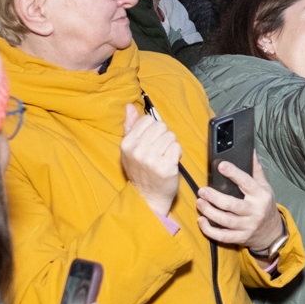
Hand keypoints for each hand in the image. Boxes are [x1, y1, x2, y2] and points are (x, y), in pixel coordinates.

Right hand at [122, 103, 181, 220]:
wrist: (147, 197)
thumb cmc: (140, 171)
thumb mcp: (129, 149)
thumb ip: (130, 126)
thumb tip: (129, 106)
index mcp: (127, 143)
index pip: (147, 120)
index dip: (153, 130)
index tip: (151, 143)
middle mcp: (138, 150)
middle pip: (161, 126)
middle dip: (164, 137)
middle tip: (160, 151)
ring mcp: (152, 159)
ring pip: (171, 136)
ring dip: (171, 146)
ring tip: (165, 157)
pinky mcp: (166, 167)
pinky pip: (177, 147)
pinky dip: (177, 154)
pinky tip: (171, 162)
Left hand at [196, 156, 284, 252]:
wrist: (272, 233)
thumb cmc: (265, 206)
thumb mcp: (265, 187)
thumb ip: (255, 170)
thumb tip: (250, 151)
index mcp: (260, 195)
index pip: (246, 182)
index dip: (233, 173)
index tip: (221, 165)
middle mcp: (254, 211)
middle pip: (232, 205)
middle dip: (215, 197)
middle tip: (202, 191)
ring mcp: (247, 226)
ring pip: (226, 220)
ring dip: (209, 212)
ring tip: (199, 203)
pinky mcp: (241, 237)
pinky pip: (223, 236)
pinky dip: (210, 230)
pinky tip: (202, 221)